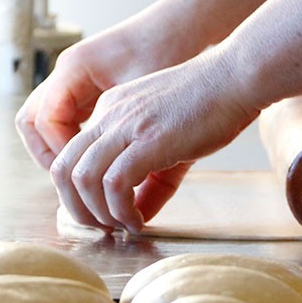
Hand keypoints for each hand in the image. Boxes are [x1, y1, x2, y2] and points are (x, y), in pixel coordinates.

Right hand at [15, 22, 175, 168]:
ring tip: (90, 176)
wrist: (184, 24)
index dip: (63, 152)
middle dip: (52, 156)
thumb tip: (121, 186)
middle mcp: (67, 71)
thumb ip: (126, 132)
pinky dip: (75, 140)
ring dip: (61, 150)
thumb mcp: (149, 97)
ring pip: (45, 122)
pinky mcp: (89, 86)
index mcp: (74, 68)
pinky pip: (67, 118)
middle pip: (32, 122)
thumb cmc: (170, 51)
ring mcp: (75, 78)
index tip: (91, 175)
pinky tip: (104, 159)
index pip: (45, 121)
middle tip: (81, 182)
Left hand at [48, 50, 258, 233]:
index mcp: (111, 109)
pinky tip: (138, 220)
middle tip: (104, 227)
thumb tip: (137, 214)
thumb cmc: (215, 104)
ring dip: (96, 213)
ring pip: (81, 178)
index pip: (73, 155)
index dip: (80, 192)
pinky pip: (114, 184)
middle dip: (76, 207)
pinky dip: (121, 210)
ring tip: (122, 226)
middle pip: (63, 168)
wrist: (238, 75)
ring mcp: (127, 125)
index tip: (105, 212)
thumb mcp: (170, 137)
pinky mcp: (148, 140)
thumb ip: (149, 176)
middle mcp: (110, 114)